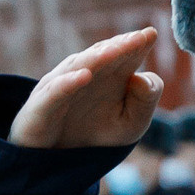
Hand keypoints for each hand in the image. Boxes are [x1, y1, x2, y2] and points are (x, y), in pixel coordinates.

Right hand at [8, 27, 164, 149]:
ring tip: (116, 50)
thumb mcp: (132, 123)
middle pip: (103, 54)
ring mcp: (62, 86)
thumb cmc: (97, 133)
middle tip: (139, 38)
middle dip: (120, 46)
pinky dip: (69, 82)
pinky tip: (85, 76)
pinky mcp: (42, 105)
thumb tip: (141, 78)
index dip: (136, 44)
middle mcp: (86, 74)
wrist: (59, 159)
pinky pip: (56, 92)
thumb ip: (145, 100)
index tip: (151, 34)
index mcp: (111, 74)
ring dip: (97, 57)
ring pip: (79, 67)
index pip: (126, 54)